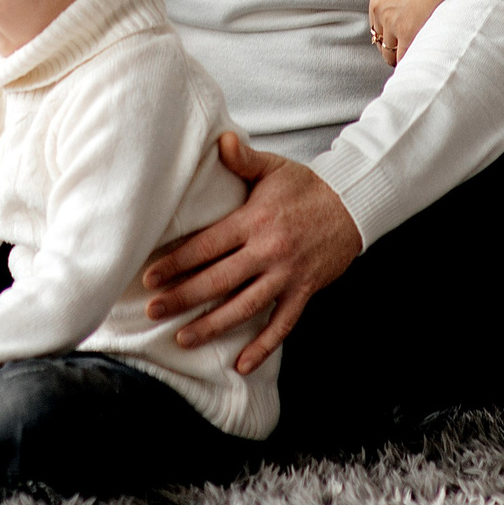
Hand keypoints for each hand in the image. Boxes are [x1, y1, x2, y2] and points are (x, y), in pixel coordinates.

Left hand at [144, 133, 363, 375]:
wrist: (353, 204)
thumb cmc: (306, 186)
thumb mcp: (273, 168)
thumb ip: (243, 159)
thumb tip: (221, 139)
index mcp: (254, 220)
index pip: (207, 246)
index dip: (177, 263)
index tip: (150, 277)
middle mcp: (268, 251)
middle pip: (218, 280)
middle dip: (182, 298)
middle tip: (153, 310)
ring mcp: (286, 275)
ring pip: (244, 307)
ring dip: (212, 326)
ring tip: (183, 339)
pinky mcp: (303, 291)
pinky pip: (282, 325)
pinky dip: (263, 347)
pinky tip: (241, 365)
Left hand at [369, 0, 461, 64]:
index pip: (378, 18)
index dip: (392, 29)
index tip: (404, 35)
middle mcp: (379, 5)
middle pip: (381, 37)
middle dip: (396, 44)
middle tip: (414, 49)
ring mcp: (391, 19)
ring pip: (391, 50)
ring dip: (404, 54)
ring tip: (422, 57)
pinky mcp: (407, 30)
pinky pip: (405, 56)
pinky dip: (413, 60)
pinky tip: (425, 59)